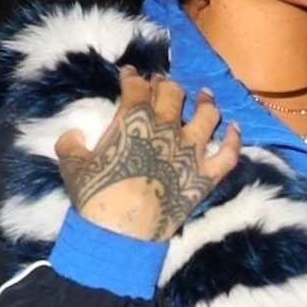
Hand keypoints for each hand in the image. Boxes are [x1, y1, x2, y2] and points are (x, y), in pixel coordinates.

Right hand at [54, 66, 241, 241]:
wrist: (120, 233)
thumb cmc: (95, 197)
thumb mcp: (72, 166)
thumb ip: (71, 144)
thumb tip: (73, 134)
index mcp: (133, 121)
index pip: (136, 88)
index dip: (133, 77)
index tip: (130, 73)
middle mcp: (166, 129)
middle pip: (172, 94)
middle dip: (166, 84)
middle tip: (162, 83)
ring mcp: (191, 151)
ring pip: (207, 115)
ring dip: (205, 101)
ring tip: (204, 94)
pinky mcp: (206, 175)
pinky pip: (228, 153)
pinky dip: (233, 139)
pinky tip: (235, 128)